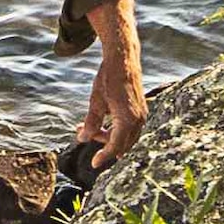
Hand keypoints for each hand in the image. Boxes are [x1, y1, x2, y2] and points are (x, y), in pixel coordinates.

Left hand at [78, 17, 148, 160]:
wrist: (124, 60)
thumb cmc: (109, 78)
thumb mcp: (96, 101)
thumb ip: (90, 122)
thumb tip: (82, 138)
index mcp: (127, 119)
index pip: (115, 146)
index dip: (103, 156)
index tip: (93, 164)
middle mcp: (138, 120)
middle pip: (121, 144)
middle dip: (102, 144)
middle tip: (83, 134)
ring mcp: (141, 115)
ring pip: (126, 138)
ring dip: (108, 137)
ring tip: (88, 128)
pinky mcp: (140, 111)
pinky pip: (129, 129)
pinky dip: (116, 130)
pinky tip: (103, 123)